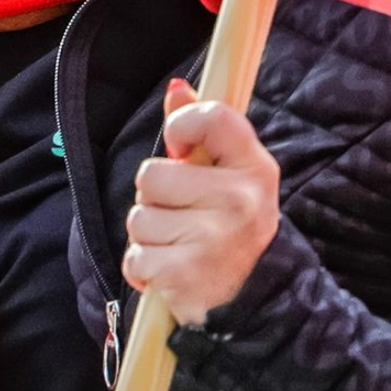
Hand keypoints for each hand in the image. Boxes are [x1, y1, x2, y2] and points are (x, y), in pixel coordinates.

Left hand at [122, 78, 280, 327]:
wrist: (255, 302)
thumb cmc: (231, 229)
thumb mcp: (228, 178)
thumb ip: (201, 131)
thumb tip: (177, 88)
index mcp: (255, 168)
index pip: (212, 117)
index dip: (182, 126)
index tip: (182, 149)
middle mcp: (240, 200)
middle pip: (150, 175)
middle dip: (156, 199)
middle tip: (186, 217)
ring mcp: (213, 238)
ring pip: (137, 218)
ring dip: (149, 236)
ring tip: (182, 247)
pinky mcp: (185, 273)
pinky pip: (134, 257)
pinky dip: (144, 268)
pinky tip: (172, 272)